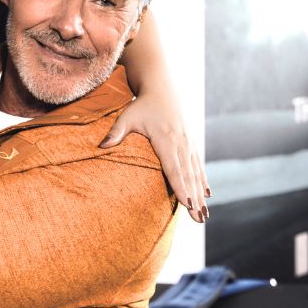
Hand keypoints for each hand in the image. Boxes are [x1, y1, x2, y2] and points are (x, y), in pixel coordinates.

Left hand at [100, 91, 209, 221]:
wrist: (161, 88)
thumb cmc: (142, 104)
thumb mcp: (127, 115)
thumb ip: (115, 132)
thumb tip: (100, 147)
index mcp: (166, 139)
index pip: (174, 168)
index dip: (181, 187)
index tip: (187, 204)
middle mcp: (181, 143)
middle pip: (188, 176)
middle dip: (194, 199)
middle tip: (198, 219)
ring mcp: (188, 143)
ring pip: (196, 173)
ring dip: (200, 195)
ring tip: (204, 215)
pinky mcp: (191, 143)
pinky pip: (198, 165)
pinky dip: (203, 181)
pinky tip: (206, 196)